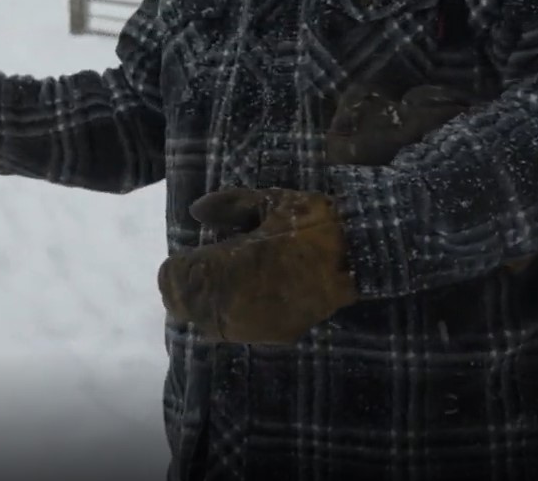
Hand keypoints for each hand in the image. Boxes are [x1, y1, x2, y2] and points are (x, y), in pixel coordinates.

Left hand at [157, 187, 358, 344]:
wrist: (363, 255)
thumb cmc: (314, 222)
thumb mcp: (270, 201)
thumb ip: (229, 205)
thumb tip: (196, 212)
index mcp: (231, 265)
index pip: (178, 277)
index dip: (175, 267)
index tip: (183, 256)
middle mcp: (237, 301)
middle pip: (185, 306)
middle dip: (185, 288)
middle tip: (192, 271)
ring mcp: (255, 323)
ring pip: (207, 324)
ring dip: (203, 306)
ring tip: (212, 286)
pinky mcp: (275, 335)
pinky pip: (234, 332)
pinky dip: (226, 317)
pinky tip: (234, 300)